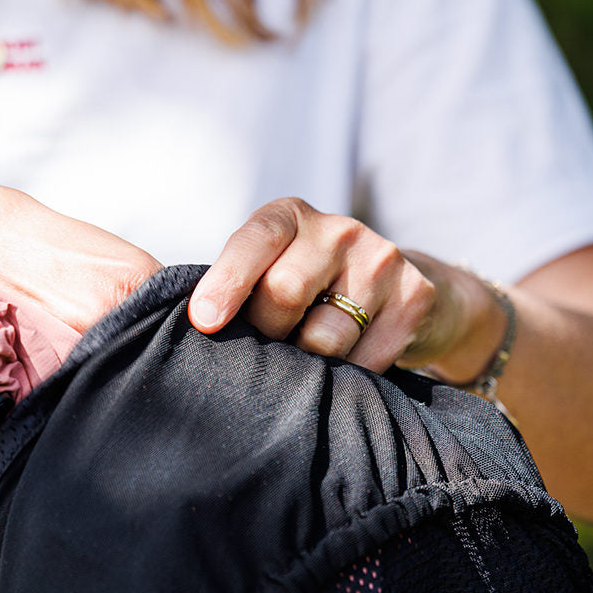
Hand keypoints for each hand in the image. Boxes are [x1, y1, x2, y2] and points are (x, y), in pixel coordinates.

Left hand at [187, 197, 502, 375]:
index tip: (203, 323)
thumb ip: (235, 290)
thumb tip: (177, 335)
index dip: (225, 283)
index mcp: (287, 218)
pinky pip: (367, 358)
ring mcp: (381, 259)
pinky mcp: (415, 295)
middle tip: (269, 345)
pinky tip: (347, 364)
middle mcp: (337, 229)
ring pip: (324, 336)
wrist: (404, 289)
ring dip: (308, 361)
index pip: (253, 242)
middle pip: (283, 295)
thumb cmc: (307, 289)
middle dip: (266, 334)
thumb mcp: (268, 272)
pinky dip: (350, 374)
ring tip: (308, 355)